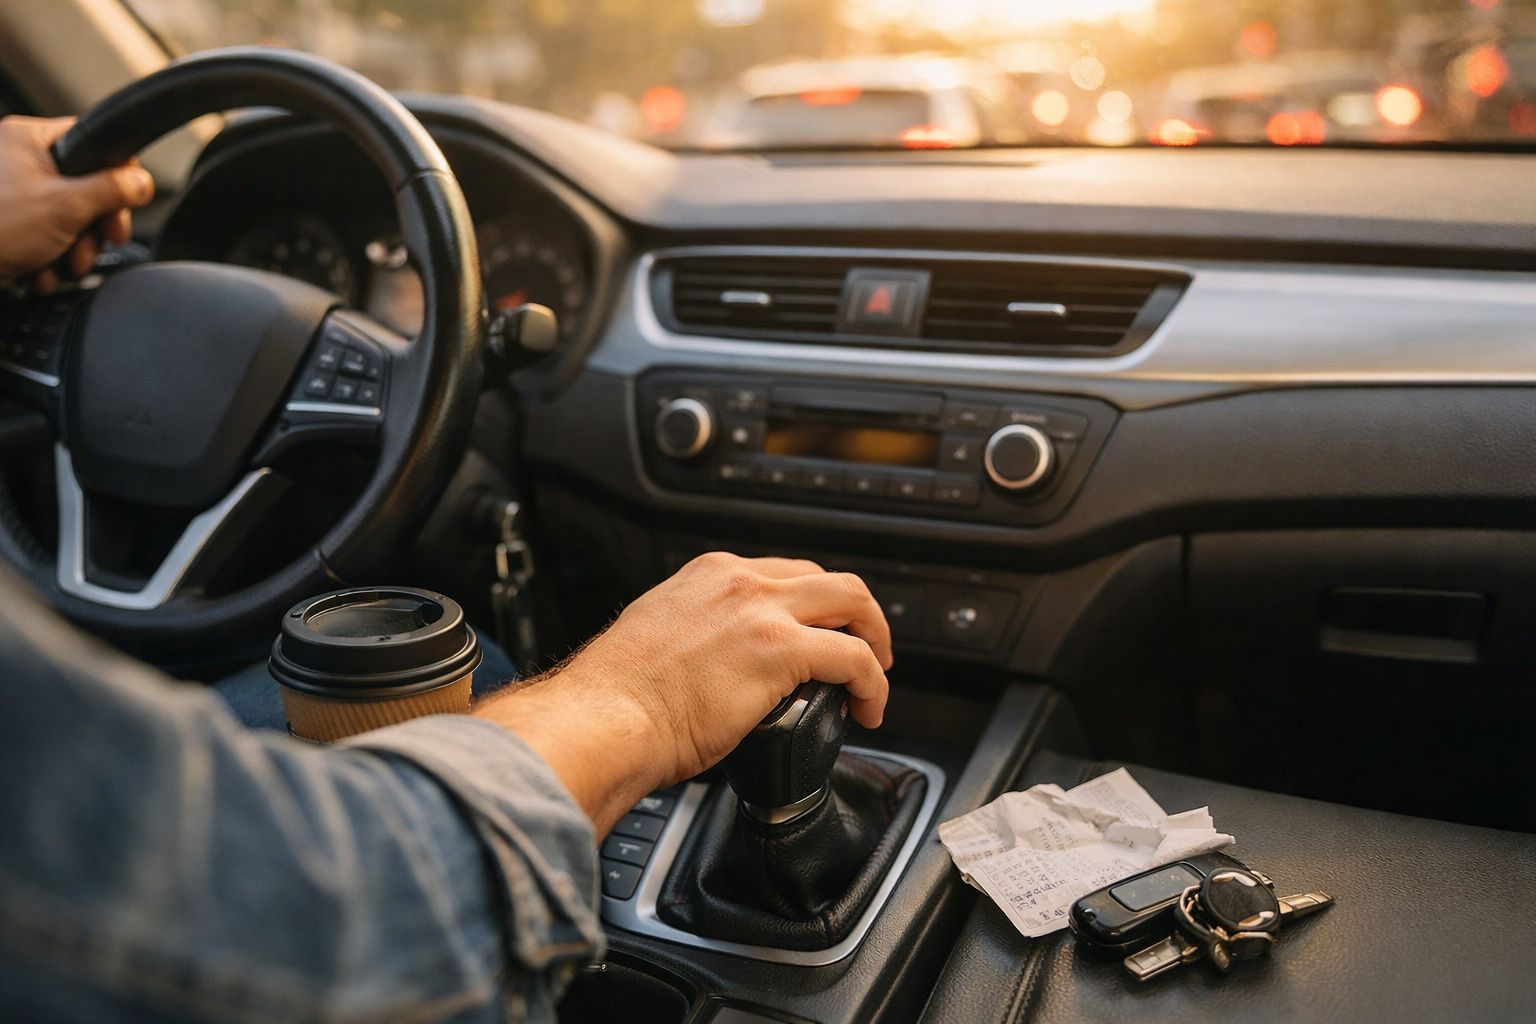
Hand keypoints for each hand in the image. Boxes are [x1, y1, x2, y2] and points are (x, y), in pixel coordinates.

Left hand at [0, 116, 155, 292]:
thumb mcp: (65, 206)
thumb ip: (111, 190)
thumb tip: (141, 181)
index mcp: (29, 139)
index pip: (95, 146)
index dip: (118, 179)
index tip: (123, 208)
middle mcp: (18, 160)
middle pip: (86, 188)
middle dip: (94, 227)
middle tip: (100, 241)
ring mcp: (12, 193)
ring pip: (69, 218)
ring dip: (74, 250)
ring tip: (63, 264)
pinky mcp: (7, 224)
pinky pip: (47, 237)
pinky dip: (49, 260)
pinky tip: (41, 271)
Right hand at [475, 552, 892, 831]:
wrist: (604, 718)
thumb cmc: (617, 698)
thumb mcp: (659, 638)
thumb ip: (694, 636)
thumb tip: (713, 665)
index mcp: (710, 575)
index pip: (784, 574)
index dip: (815, 607)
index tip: (822, 634)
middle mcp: (739, 582)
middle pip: (829, 580)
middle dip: (858, 615)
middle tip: (866, 650)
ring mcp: (762, 612)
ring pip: (853, 603)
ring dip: (875, 640)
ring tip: (876, 679)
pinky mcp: (780, 650)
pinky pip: (854, 659)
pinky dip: (872, 684)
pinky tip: (868, 708)